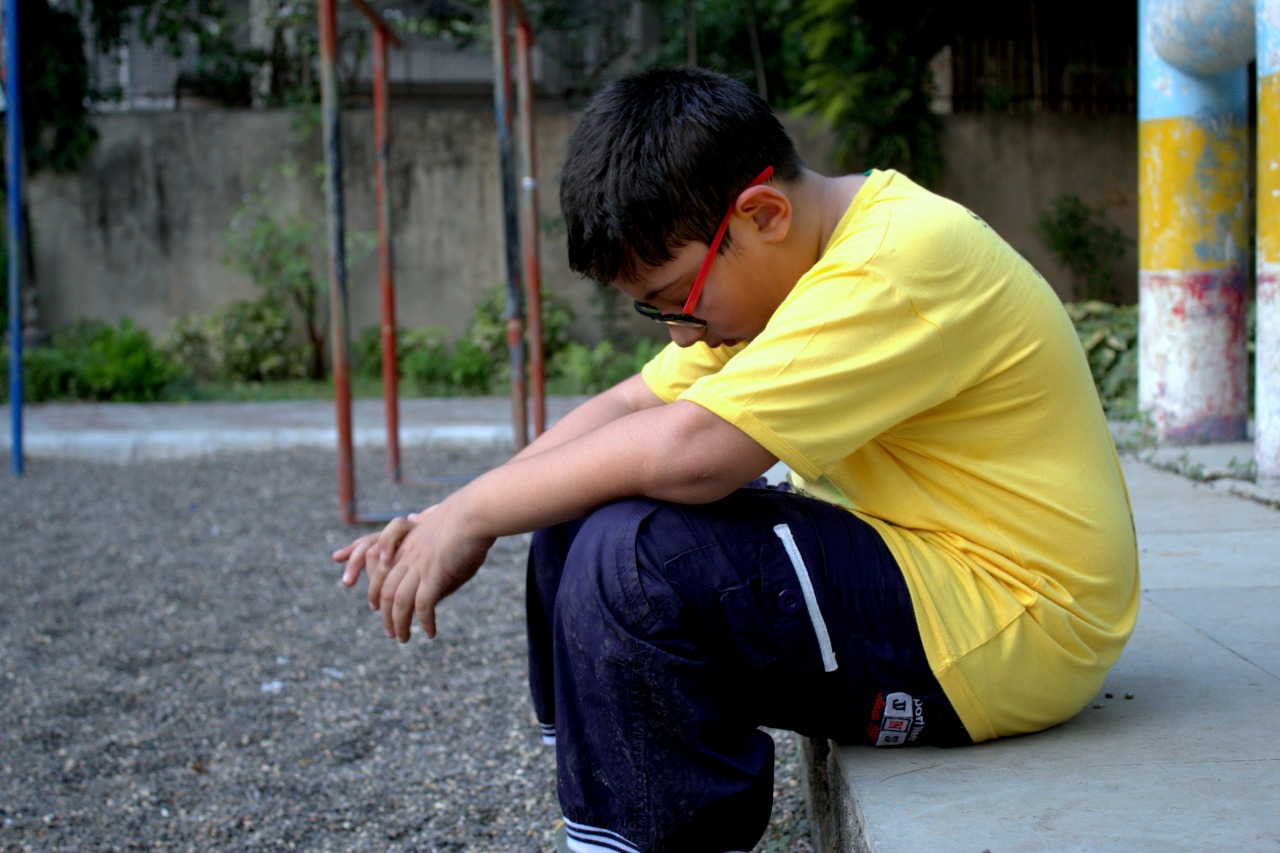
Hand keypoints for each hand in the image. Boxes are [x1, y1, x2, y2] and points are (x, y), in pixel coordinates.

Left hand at [334, 499, 494, 641]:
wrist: (473, 512)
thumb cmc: (466, 525)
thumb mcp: (443, 544)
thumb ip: (435, 564)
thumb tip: (435, 589)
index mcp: (406, 547)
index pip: (379, 572)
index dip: (373, 591)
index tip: (374, 607)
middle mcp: (407, 558)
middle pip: (385, 592)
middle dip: (385, 616)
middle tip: (390, 633)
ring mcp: (418, 566)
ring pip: (399, 602)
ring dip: (399, 624)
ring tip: (403, 639)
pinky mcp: (433, 574)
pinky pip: (423, 605)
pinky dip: (424, 622)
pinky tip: (430, 633)